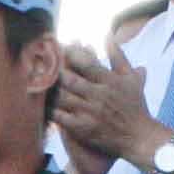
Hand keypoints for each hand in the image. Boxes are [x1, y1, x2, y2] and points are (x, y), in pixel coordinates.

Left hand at [48, 44, 162, 163]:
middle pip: (70, 79)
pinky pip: (60, 117)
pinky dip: (48, 109)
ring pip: (62, 97)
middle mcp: (98, 96)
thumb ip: (118, 57)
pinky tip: (40, 102)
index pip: (86, 63)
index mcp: (109, 81)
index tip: (59, 47)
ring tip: (34, 79)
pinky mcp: (82, 129)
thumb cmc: (135, 106)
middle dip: (54, 70)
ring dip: (48, 89)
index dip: (70, 53)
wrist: (139, 138)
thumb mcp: (131, 79)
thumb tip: (108, 35)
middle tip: (40, 62)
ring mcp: (89, 113)